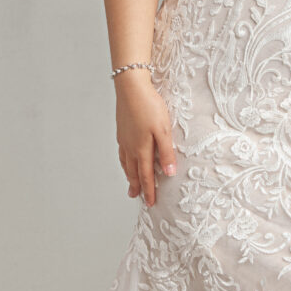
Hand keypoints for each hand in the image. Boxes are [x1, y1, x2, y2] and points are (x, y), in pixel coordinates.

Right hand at [114, 71, 176, 206]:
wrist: (131, 87)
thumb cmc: (149, 106)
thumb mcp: (163, 130)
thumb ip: (166, 152)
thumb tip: (169, 174)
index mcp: (141, 148)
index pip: (146, 175)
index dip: (149, 190)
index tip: (150, 203)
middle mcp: (130, 146)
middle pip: (133, 172)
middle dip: (137, 186)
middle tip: (136, 197)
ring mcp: (124, 138)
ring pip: (126, 163)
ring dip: (129, 175)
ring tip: (130, 184)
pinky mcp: (121, 130)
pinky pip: (122, 152)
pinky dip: (124, 162)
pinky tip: (126, 159)